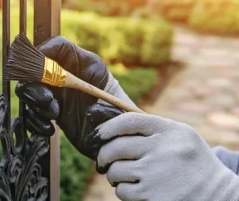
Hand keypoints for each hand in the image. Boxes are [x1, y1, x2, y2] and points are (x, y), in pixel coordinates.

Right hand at [15, 36, 136, 159]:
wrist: (117, 138)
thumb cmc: (118, 112)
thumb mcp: (109, 94)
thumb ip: (89, 82)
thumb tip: (58, 79)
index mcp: (81, 62)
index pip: (57, 45)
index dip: (43, 51)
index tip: (38, 67)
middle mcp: (65, 74)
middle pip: (36, 67)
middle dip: (35, 84)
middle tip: (47, 100)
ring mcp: (56, 92)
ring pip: (29, 89)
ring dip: (35, 103)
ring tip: (53, 115)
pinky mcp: (50, 110)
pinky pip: (32, 111)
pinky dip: (35, 120)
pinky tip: (49, 129)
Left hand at [86, 113, 238, 200]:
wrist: (218, 195)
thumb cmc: (191, 161)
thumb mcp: (179, 136)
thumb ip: (151, 128)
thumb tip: (110, 126)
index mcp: (169, 130)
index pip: (127, 121)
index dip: (106, 128)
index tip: (97, 135)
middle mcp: (163, 149)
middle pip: (115, 147)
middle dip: (103, 155)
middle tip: (103, 160)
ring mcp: (157, 173)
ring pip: (115, 170)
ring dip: (113, 174)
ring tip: (121, 176)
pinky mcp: (153, 196)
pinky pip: (122, 191)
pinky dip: (122, 190)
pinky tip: (133, 189)